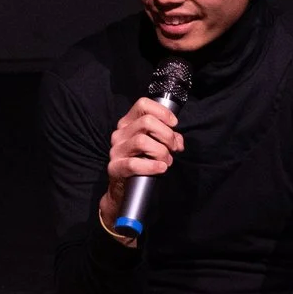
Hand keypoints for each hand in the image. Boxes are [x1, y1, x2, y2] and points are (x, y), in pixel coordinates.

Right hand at [101, 96, 182, 226]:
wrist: (124, 188)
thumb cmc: (142, 162)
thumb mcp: (155, 145)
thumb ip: (168, 139)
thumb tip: (178, 142)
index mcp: (128, 123)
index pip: (143, 104)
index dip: (162, 112)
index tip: (174, 124)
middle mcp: (120, 134)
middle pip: (146, 122)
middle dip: (166, 135)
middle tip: (173, 148)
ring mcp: (116, 150)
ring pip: (142, 141)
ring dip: (161, 152)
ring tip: (166, 161)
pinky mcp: (114, 167)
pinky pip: (133, 163)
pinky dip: (151, 166)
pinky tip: (161, 168)